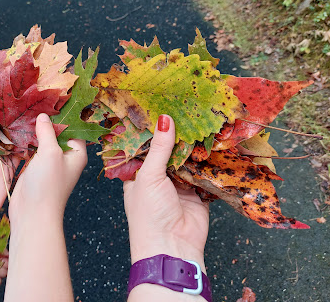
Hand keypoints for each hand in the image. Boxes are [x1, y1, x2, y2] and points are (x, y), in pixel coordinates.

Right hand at [8, 113, 86, 226]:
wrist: (32, 214)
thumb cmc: (48, 185)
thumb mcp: (50, 153)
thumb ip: (47, 133)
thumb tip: (44, 116)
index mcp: (76, 153)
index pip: (74, 127)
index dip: (64, 114)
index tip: (53, 97)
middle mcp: (65, 157)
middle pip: (57, 132)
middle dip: (46, 120)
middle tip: (34, 102)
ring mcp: (49, 163)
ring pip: (42, 140)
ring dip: (34, 130)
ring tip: (23, 111)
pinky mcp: (35, 168)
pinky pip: (32, 149)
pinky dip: (25, 140)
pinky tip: (16, 129)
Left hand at [123, 115, 208, 266]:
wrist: (172, 247)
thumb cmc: (149, 214)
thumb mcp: (149, 176)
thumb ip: (159, 148)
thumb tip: (165, 119)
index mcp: (138, 173)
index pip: (145, 146)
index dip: (153, 129)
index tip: (162, 106)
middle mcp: (158, 177)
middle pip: (169, 150)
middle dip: (177, 135)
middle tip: (188, 109)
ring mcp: (178, 184)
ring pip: (187, 159)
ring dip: (195, 146)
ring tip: (203, 120)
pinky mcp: (198, 192)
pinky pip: (204, 172)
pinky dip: (209, 161)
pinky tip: (215, 142)